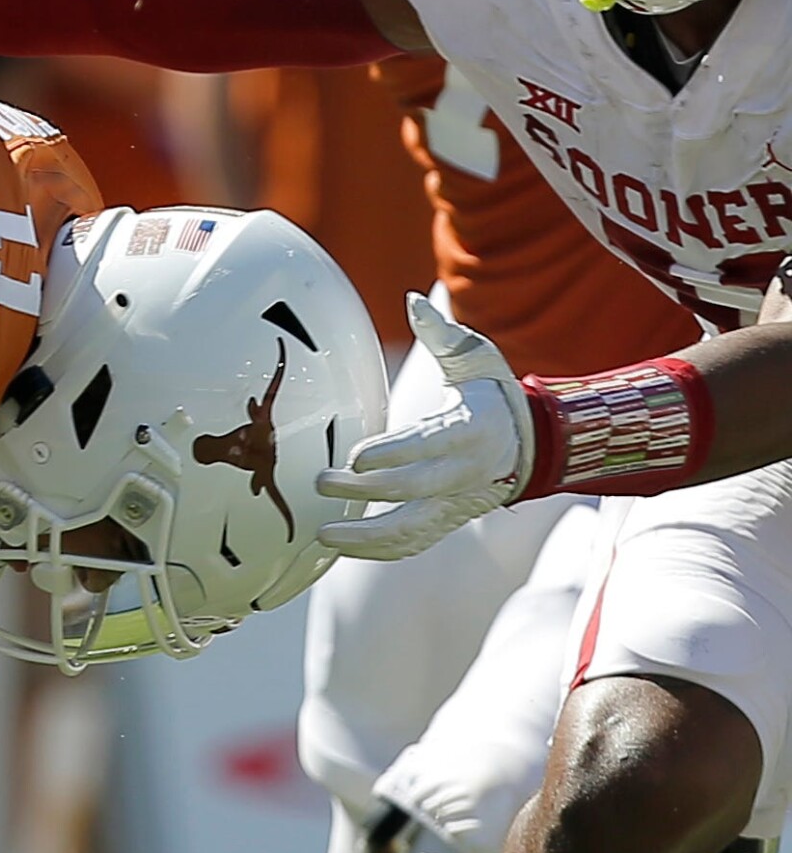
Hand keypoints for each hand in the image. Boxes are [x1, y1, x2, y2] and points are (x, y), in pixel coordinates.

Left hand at [317, 294, 534, 559]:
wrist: (532, 443)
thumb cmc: (493, 394)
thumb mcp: (476, 357)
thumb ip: (442, 334)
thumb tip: (411, 301)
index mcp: (473, 429)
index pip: (432, 446)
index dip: (396, 454)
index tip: (356, 456)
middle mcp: (468, 473)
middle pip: (414, 490)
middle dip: (366, 491)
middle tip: (321, 482)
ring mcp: (458, 503)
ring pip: (413, 530)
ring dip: (366, 537)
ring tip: (322, 535)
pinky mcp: (448, 522)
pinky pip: (413, 545)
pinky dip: (377, 552)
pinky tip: (339, 549)